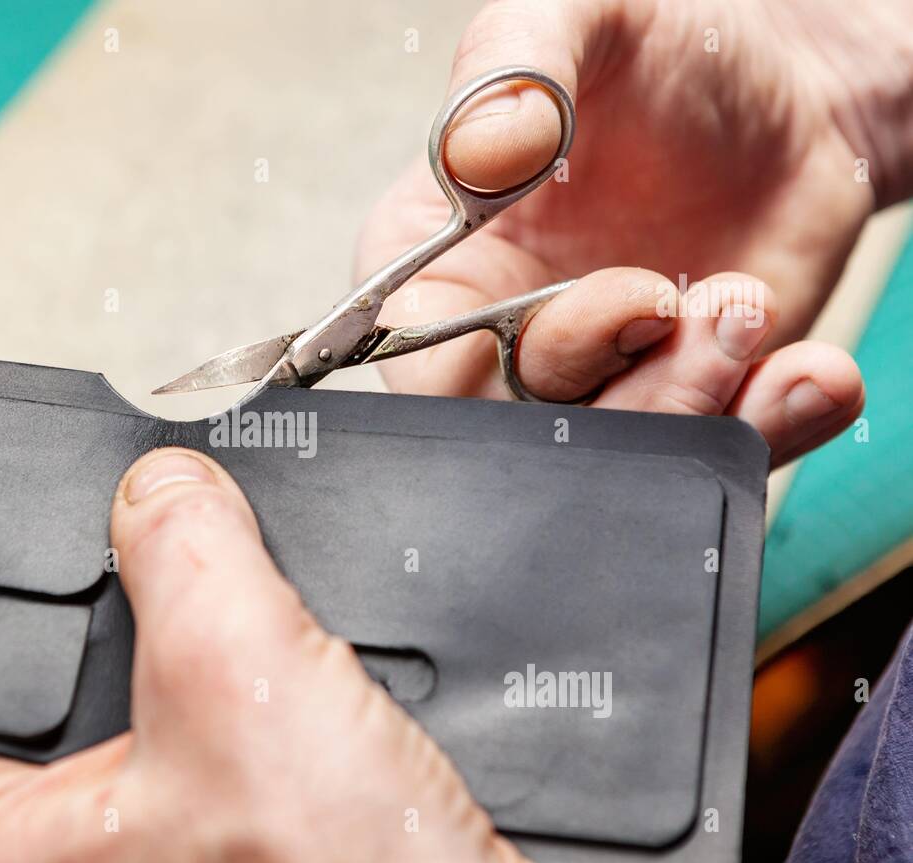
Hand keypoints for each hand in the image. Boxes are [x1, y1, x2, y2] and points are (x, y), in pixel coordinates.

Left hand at [0, 448, 526, 862]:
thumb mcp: (234, 671)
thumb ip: (183, 547)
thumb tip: (162, 485)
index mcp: (8, 839)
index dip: (12, 585)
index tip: (67, 525)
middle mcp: (76, 844)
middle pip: (75, 664)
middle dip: (148, 603)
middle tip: (193, 572)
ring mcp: (163, 833)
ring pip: (168, 684)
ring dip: (226, 639)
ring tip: (274, 649)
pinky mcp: (236, 818)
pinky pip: (231, 711)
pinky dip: (269, 674)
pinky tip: (313, 672)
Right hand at [359, 0, 910, 466]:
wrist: (790, 91)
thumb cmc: (663, 53)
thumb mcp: (576, 22)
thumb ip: (510, 71)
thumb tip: (477, 154)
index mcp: (438, 266)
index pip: (417, 358)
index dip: (475, 360)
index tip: (570, 302)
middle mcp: (503, 338)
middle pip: (514, 426)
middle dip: (601, 376)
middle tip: (667, 296)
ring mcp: (599, 381)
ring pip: (613, 454)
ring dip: (687, 400)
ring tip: (743, 305)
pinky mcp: (684, 402)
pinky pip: (707, 457)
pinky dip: (764, 427)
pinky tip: (806, 369)